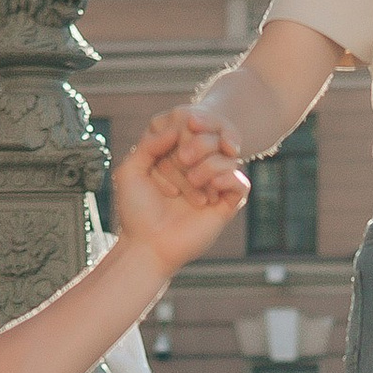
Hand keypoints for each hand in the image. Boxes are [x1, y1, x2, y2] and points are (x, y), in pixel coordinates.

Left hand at [113, 110, 248, 274]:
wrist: (146, 245)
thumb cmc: (136, 211)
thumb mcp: (131, 171)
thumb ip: (150, 144)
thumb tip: (176, 128)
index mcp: (177, 161)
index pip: (194, 132)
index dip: (190, 127)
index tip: (183, 129)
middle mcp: (197, 171)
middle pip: (215, 140)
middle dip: (201, 143)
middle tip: (184, 158)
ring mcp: (213, 189)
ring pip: (230, 159)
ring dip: (210, 163)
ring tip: (192, 179)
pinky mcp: (225, 206)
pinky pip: (241, 183)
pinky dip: (227, 178)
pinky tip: (209, 189)